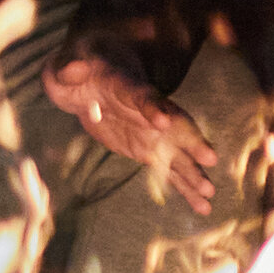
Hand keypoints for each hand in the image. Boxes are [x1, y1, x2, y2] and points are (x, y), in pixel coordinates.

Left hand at [47, 50, 222, 215]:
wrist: (87, 80)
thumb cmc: (74, 70)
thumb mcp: (64, 67)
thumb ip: (69, 68)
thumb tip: (74, 68)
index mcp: (127, 86)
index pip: (142, 96)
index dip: (152, 107)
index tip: (162, 123)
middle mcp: (148, 110)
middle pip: (174, 124)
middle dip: (191, 141)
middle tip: (209, 157)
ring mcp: (152, 132)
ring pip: (177, 152)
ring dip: (193, 171)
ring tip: (210, 193)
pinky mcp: (149, 150)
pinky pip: (170, 170)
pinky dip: (186, 187)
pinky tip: (202, 205)